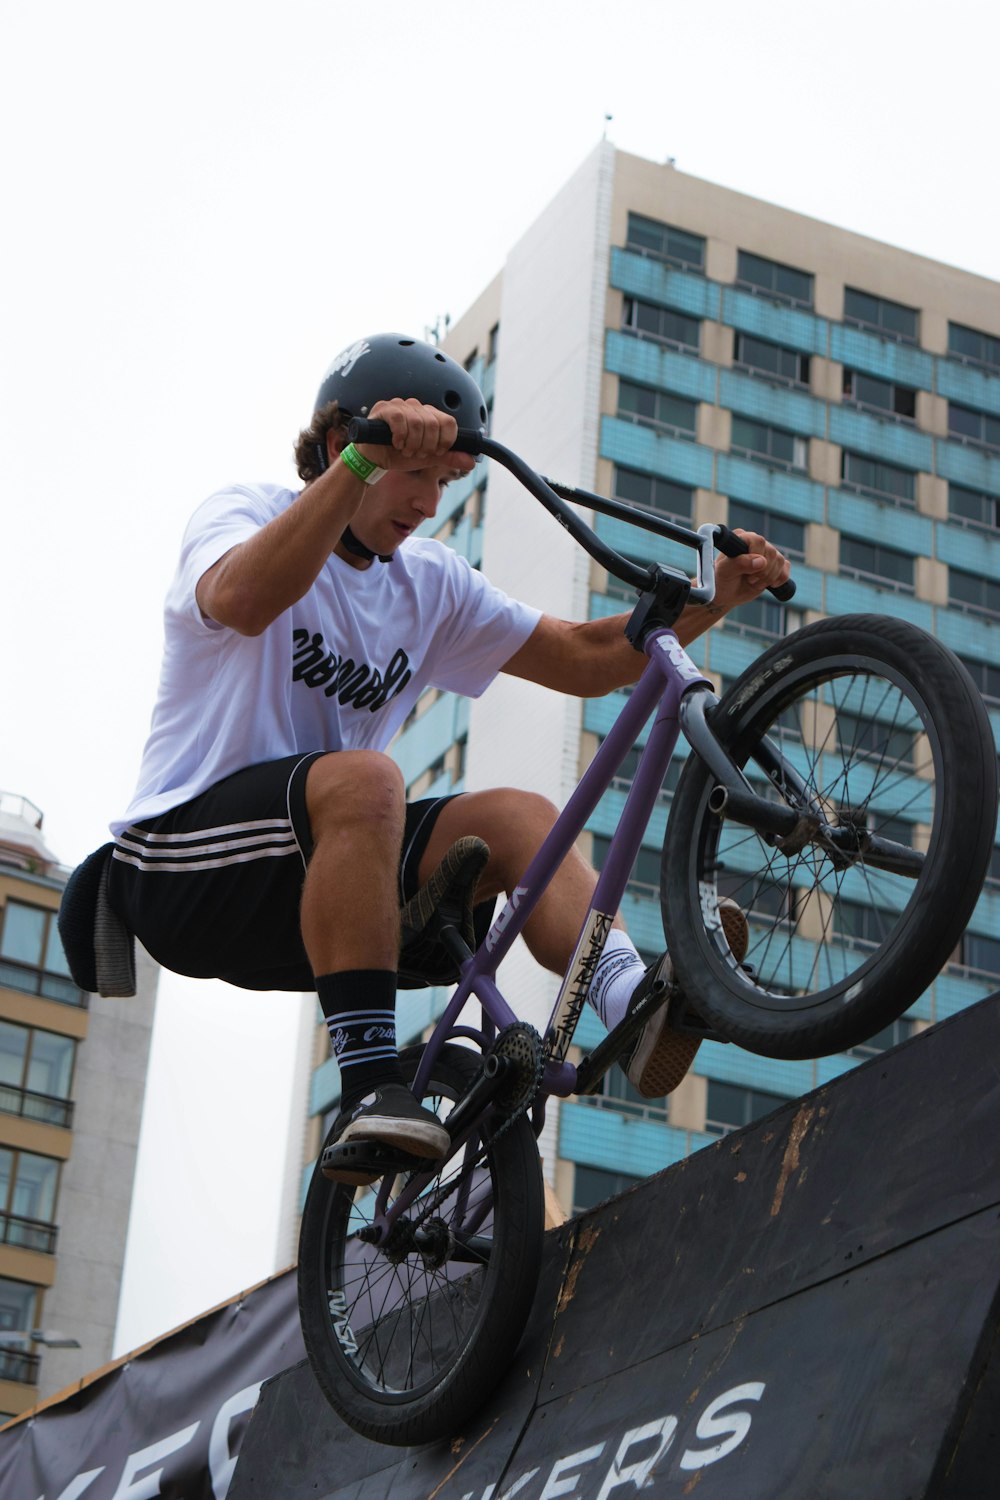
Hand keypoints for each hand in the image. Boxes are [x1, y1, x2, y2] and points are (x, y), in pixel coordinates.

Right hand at [354, 397, 474, 475]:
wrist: (373, 459)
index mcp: (429, 415)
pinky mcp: (384, 408)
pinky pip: (400, 419)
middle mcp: (416, 406)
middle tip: (416, 453)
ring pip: (417, 422)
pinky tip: (395, 444)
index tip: (436, 452)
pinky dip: (400, 436)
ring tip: (404, 450)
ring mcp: (400, 405)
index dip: (446, 440)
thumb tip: (471, 462)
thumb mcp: (427, 459)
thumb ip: (448, 458)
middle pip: (434, 424)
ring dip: (412, 443)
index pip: (449, 422)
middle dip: (427, 446)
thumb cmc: (399, 456)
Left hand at [711, 529, 790, 613]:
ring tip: (753, 582)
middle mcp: (756, 543)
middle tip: (748, 579)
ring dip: (768, 578)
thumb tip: (762, 561)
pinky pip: (786, 569)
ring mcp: (767, 553)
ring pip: (780, 562)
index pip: (758, 541)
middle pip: (772, 553)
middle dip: (762, 572)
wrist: (726, 594)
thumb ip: (740, 564)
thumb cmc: (721, 580)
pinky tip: (766, 584)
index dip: (756, 557)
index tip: (747, 571)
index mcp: (742, 538)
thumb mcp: (725, 572)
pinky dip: (778, 580)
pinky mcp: (775, 565)